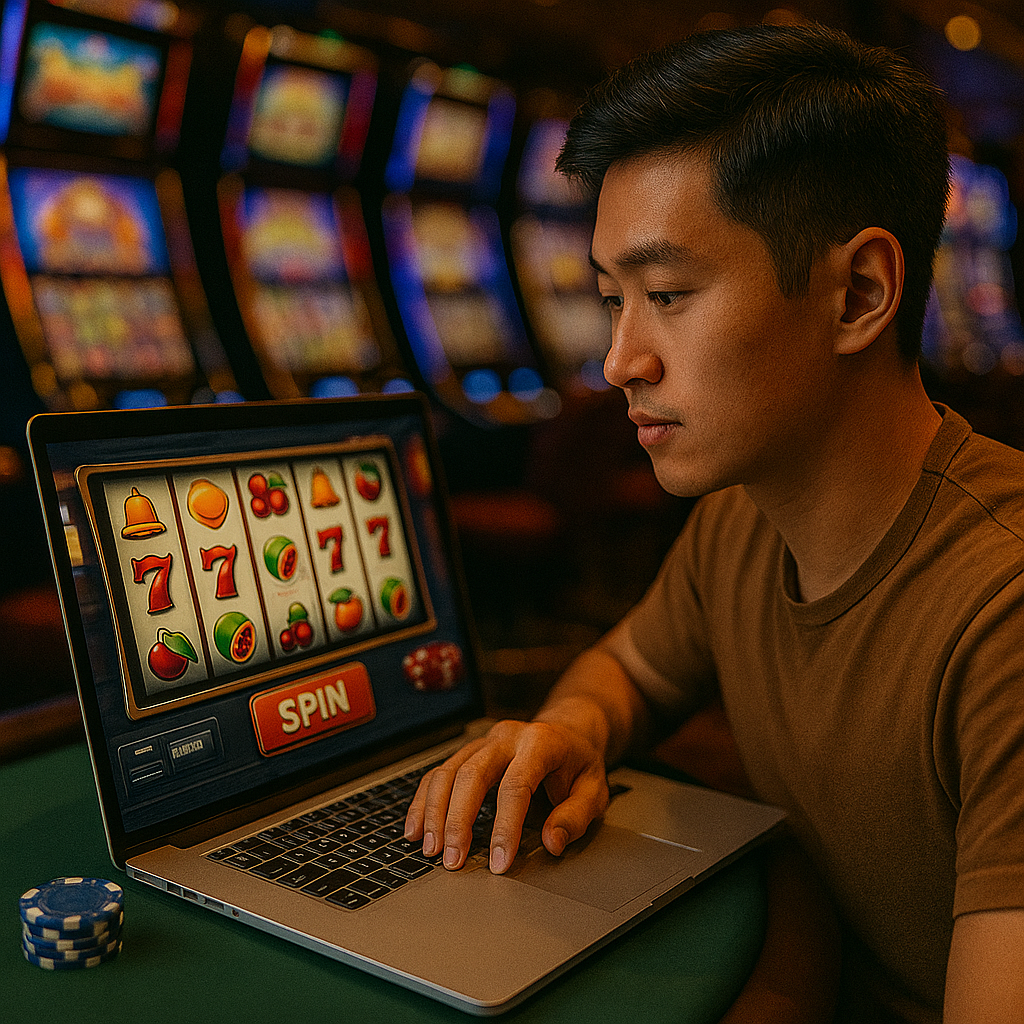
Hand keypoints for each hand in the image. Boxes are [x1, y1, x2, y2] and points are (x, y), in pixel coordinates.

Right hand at [404, 718, 609, 874]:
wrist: (568, 730)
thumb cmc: (579, 765)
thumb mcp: (595, 790)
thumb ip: (575, 816)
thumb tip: (551, 842)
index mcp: (541, 742)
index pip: (516, 784)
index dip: (505, 826)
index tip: (498, 863)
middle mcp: (507, 736)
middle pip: (472, 774)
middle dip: (459, 820)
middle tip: (452, 861)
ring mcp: (484, 741)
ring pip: (448, 771)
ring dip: (435, 813)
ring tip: (431, 850)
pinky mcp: (469, 751)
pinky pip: (439, 773)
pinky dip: (423, 801)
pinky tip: (416, 829)